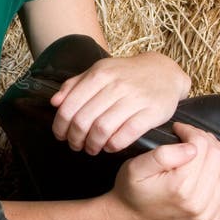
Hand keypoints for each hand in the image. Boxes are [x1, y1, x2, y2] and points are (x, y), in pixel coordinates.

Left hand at [50, 51, 190, 154]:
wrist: (164, 71)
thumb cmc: (126, 74)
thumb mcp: (100, 71)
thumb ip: (74, 85)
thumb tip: (54, 102)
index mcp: (99, 74)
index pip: (69, 106)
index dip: (60, 126)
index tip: (60, 135)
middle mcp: (116, 85)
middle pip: (84, 120)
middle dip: (75, 138)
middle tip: (75, 145)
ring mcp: (135, 98)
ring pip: (102, 129)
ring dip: (92, 144)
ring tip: (91, 148)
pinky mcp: (153, 112)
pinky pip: (126, 134)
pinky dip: (113, 145)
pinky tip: (110, 147)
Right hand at [102, 123, 219, 219]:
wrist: (130, 217)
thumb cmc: (131, 191)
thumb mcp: (135, 167)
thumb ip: (163, 155)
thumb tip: (191, 148)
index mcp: (181, 187)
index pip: (202, 147)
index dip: (191, 132)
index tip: (180, 130)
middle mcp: (198, 203)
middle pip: (219, 157)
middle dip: (205, 141)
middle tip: (190, 137)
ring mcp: (208, 214)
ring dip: (217, 155)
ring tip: (200, 151)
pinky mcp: (213, 219)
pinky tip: (209, 171)